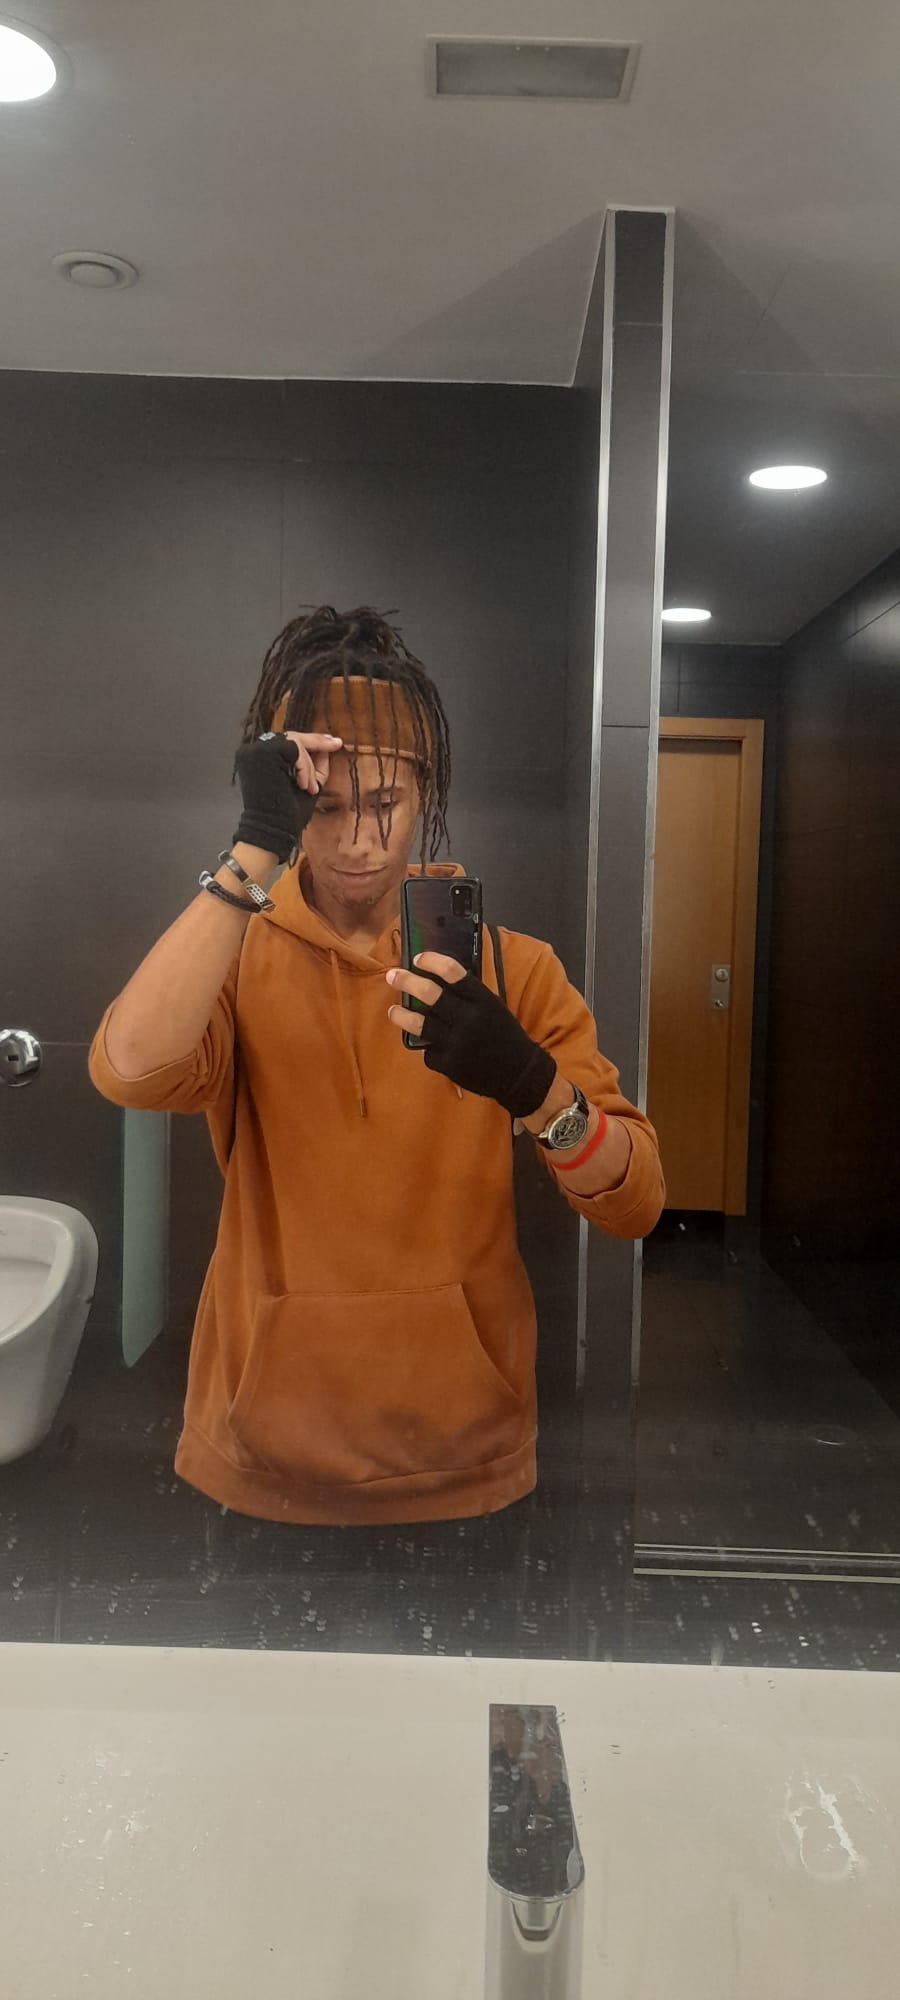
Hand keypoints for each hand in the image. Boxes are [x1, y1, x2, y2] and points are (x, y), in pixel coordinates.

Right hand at [232, 730, 341, 864]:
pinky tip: (303, 785)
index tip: (332, 742)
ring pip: (295, 742)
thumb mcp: (305, 782)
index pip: (288, 742)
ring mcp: (257, 750)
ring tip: (309, 787)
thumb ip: (313, 765)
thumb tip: (327, 745)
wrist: (272, 829)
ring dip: (308, 765)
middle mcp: (255, 750)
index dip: (312, 740)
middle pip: (292, 737)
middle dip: (317, 743)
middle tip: (336, 745)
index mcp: (261, 758)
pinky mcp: (264, 752)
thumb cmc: (286, 813)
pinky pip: (295, 748)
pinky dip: (304, 766)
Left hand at [386, 951, 555, 1118]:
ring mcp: (457, 1042)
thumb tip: (435, 977)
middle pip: (429, 994)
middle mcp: (468, 1018)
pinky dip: (426, 1045)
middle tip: (392, 976)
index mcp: (482, 1000)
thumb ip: (468, 995)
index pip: (452, 972)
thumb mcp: (493, 1007)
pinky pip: (428, 1050)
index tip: (417, 958)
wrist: (518, 1073)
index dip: (431, 961)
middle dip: (406, 981)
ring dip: (401, 1014)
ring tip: (393, 1010)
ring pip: (419, 1023)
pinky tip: (427, 1043)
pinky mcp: (449, 1064)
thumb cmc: (504, 1035)